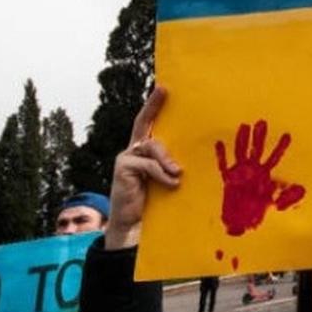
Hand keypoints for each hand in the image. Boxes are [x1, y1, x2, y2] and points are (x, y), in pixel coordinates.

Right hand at [106, 87, 181, 249]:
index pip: (147, 122)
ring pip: (152, 146)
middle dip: (153, 105)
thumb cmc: (154, 201)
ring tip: (178, 172)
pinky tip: (172, 183)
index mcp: (144, 150)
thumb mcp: (166, 179)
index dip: (153, 105)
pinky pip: (148, 165)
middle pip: (144, 124)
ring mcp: (126, 157)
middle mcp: (133, 149)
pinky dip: (162, 174)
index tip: (163, 88)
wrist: (133, 224)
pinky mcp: (123, 168)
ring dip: (167, 158)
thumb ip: (171, 166)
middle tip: (164, 91)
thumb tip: (188, 160)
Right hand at [215, 120, 304, 235]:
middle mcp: (252, 170)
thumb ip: (286, 196)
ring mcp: (240, 172)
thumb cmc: (254, 212)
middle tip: (263, 123)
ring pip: (241, 151)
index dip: (280, 147)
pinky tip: (220, 143)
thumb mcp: (274, 204)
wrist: (239, 221)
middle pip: (257, 149)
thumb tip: (301, 190)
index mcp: (263, 174)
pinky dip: (221, 155)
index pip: (274, 157)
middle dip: (260, 137)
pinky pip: (223, 164)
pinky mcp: (228, 178)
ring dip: (242, 139)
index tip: (287, 135)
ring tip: (245, 126)